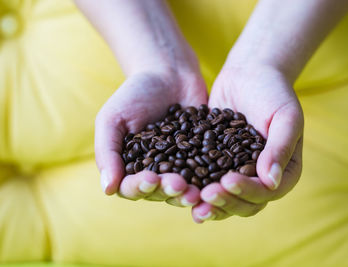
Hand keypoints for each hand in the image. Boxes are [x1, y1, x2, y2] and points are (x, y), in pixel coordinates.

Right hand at [95, 68, 206, 206]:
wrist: (169, 74)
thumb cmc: (134, 95)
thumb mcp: (113, 119)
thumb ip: (107, 152)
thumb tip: (107, 190)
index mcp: (132, 169)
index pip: (132, 188)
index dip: (140, 188)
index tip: (150, 179)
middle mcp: (157, 174)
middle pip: (160, 192)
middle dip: (168, 191)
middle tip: (179, 185)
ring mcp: (181, 168)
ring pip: (184, 189)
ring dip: (189, 193)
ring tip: (197, 191)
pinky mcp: (203, 159)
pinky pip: (207, 173)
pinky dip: (210, 179)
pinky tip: (217, 180)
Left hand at [192, 65, 303, 222]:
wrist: (250, 73)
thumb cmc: (274, 92)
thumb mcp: (285, 116)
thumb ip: (280, 148)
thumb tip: (271, 182)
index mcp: (285, 170)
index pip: (267, 191)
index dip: (247, 191)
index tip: (227, 181)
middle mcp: (262, 177)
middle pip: (246, 203)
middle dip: (225, 202)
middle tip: (205, 195)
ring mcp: (239, 172)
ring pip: (226, 198)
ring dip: (210, 204)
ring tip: (191, 202)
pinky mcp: (217, 163)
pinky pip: (208, 181)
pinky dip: (196, 188)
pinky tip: (180, 190)